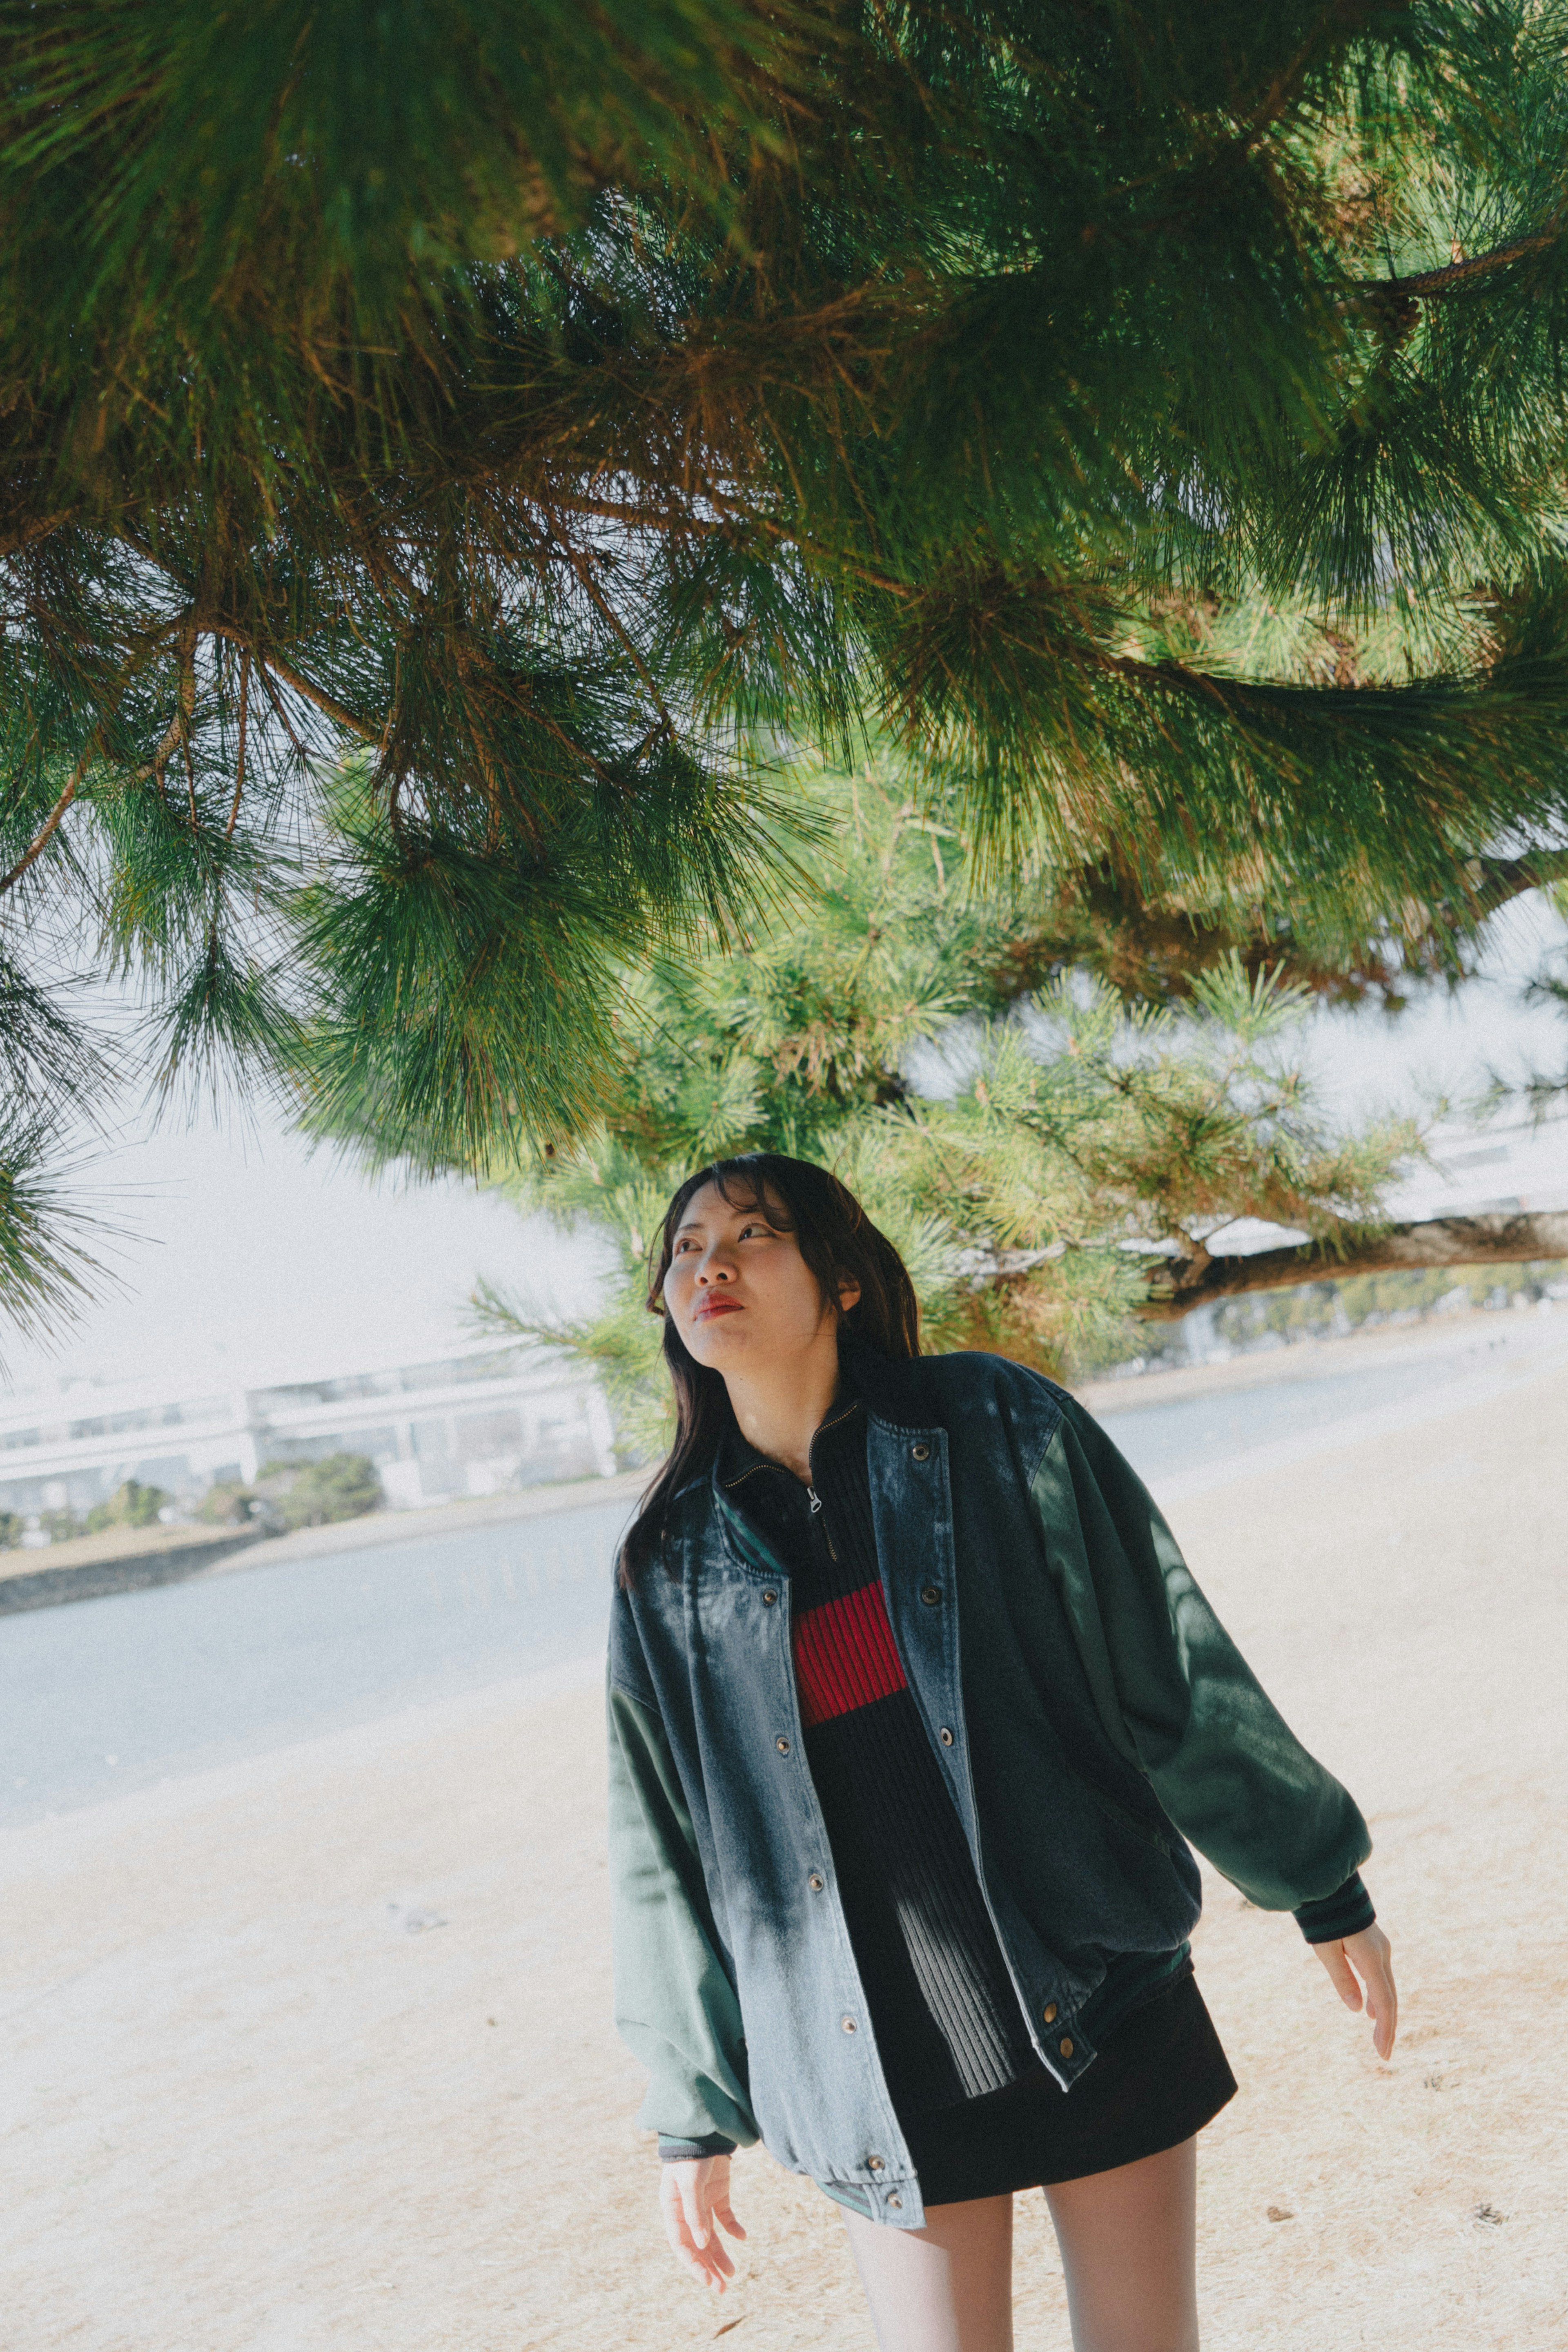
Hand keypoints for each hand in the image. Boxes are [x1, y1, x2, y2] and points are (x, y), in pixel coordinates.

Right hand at [660, 2153, 746, 2291]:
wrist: (705, 2128)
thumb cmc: (691, 2155)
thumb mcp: (690, 2183)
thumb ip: (694, 2213)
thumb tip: (702, 2245)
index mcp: (672, 2209)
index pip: (681, 2245)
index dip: (693, 2265)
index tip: (708, 2282)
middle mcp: (686, 2210)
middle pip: (696, 2246)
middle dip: (707, 2267)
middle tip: (722, 2288)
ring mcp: (702, 2202)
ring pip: (710, 2237)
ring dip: (720, 2255)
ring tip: (732, 2274)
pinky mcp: (717, 2193)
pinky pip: (725, 2218)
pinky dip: (733, 2228)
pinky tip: (742, 2237)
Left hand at [1312, 1921, 1397, 2058]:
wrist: (1330, 1888)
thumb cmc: (1324, 1918)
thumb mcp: (1326, 1950)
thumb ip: (1342, 1978)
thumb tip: (1356, 2010)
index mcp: (1371, 1958)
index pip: (1383, 2002)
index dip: (1385, 2029)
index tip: (1383, 2054)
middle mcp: (1382, 1955)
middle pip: (1389, 1998)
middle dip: (1388, 2027)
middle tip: (1384, 2054)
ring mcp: (1381, 1950)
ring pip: (1387, 1988)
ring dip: (1383, 2013)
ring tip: (1379, 2038)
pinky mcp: (1375, 1946)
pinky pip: (1381, 1978)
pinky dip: (1378, 1997)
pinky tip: (1369, 2010)